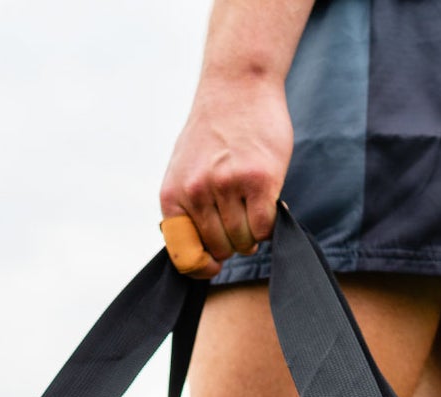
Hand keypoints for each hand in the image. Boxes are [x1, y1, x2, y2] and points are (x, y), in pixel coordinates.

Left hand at [159, 73, 292, 279]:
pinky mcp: (259, 179)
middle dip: (232, 243)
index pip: (184, 254)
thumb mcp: (183, 170)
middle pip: (220, 248)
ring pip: (243, 240)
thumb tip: (200, 256)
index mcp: (173, 195)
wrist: (237, 85)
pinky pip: (264, 227)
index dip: (202, 267)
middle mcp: (197, 191)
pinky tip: (266, 202)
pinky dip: (268, 225)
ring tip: (252, 209)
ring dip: (251, 233)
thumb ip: (187, 209)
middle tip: (240, 222)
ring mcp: (228, 185)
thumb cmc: (213, 132)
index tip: (214, 266)